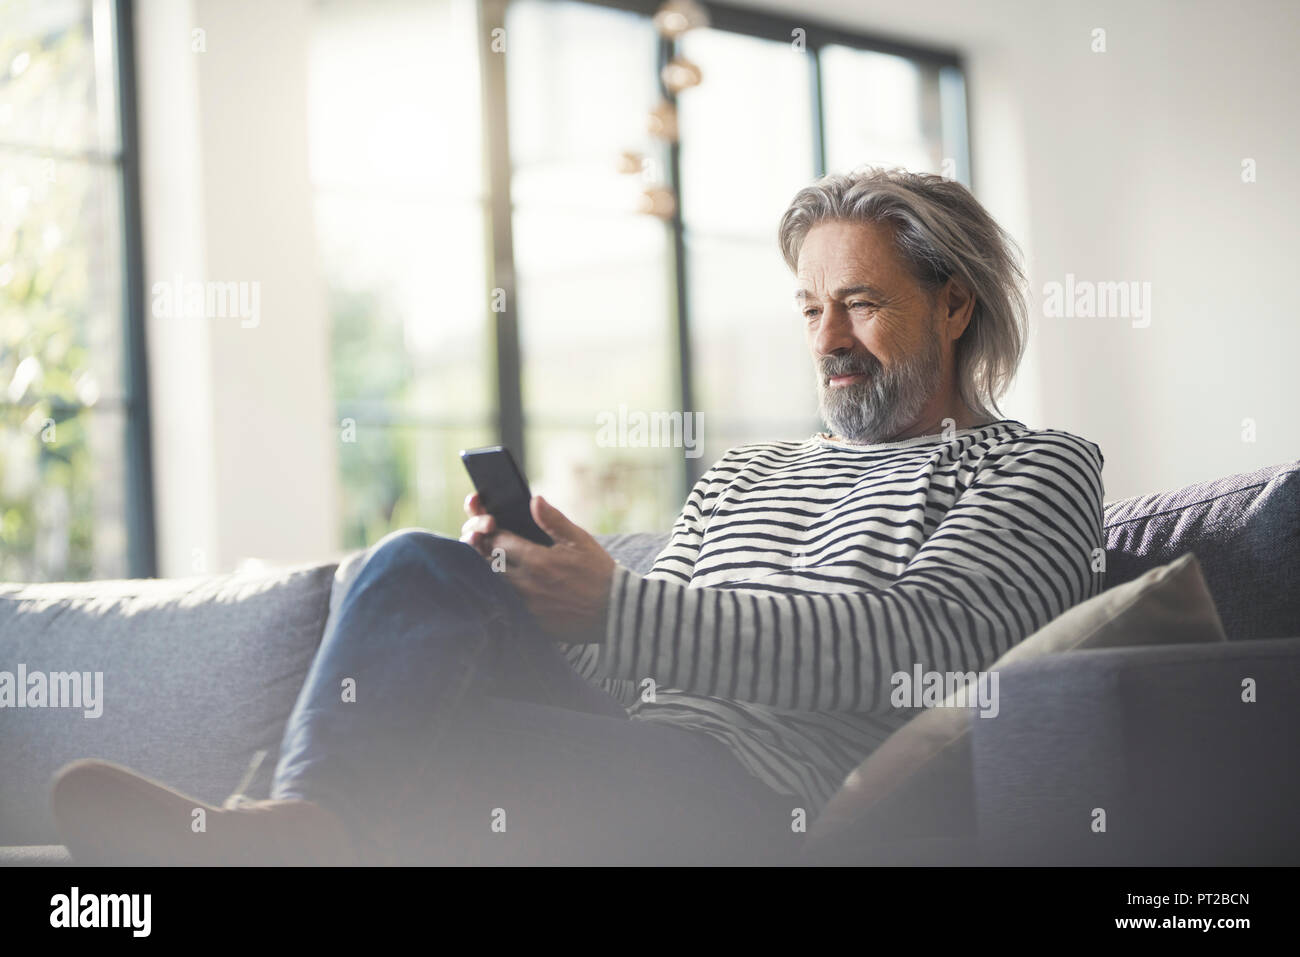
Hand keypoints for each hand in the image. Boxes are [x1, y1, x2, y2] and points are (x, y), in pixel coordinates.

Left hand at [460, 492, 614, 643]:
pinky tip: (507, 586)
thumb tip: (534, 500)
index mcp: (538, 561)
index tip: (491, 526)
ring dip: (490, 571)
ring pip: (494, 585)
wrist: (616, 611)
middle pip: (488, 564)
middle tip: (485, 542)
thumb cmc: (599, 572)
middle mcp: (527, 585)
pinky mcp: (530, 623)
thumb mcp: (579, 540)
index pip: (498, 541)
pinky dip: (501, 593)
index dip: (490, 531)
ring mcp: (527, 607)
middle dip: (483, 549)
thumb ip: (553, 520)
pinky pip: (506, 606)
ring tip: (496, 561)